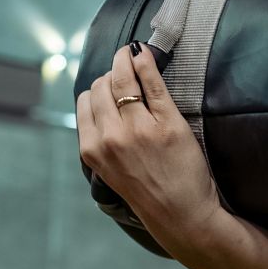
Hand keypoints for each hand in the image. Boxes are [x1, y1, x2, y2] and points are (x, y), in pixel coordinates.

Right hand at [76, 44, 220, 237]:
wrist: (181, 214)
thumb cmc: (147, 191)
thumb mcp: (110, 168)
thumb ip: (101, 138)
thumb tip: (101, 103)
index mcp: (92, 149)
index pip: (86, 101)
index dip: (97, 89)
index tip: (108, 84)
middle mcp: (112, 137)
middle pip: (102, 86)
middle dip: (111, 73)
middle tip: (123, 68)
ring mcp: (139, 129)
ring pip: (123, 79)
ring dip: (125, 60)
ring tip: (132, 54)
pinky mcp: (167, 123)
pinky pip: (152, 82)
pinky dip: (146, 63)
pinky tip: (145, 53)